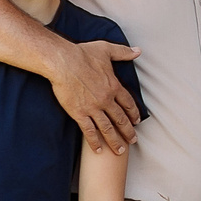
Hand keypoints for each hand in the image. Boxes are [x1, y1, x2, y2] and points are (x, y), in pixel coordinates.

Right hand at [52, 41, 140, 155]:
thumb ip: (123, 52)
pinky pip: (89, 131)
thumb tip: (138, 51)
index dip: (133, 113)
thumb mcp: (106, 49)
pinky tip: (99, 150)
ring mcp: (93, 108)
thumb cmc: (83, 54)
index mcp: (114, 86)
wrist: (63, 62)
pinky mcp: (79, 113)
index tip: (136, 121)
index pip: (128, 103)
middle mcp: (106, 100)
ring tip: (120, 150)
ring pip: (108, 128)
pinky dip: (95, 142)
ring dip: (115, 141)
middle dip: (128, 131)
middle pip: (121, 119)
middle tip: (133, 140)